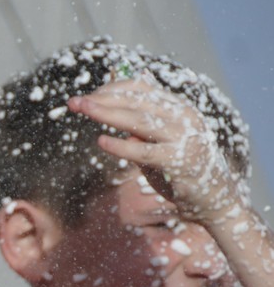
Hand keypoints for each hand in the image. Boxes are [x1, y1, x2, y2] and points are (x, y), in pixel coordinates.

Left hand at [69, 75, 247, 224]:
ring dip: (107, 113)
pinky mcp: (177, 161)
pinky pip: (143, 151)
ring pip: (139, 120)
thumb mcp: (158, 140)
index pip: (142, 90)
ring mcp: (182, 138)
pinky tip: (102, 141)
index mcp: (179, 108)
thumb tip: (111, 102)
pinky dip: (121, 146)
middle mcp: (184, 117)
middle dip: (103, 99)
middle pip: (137, 102)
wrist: (212, 197)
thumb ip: (138, 123)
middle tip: (74, 102)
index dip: (112, 89)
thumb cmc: (179, 167)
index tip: (88, 95)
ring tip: (83, 109)